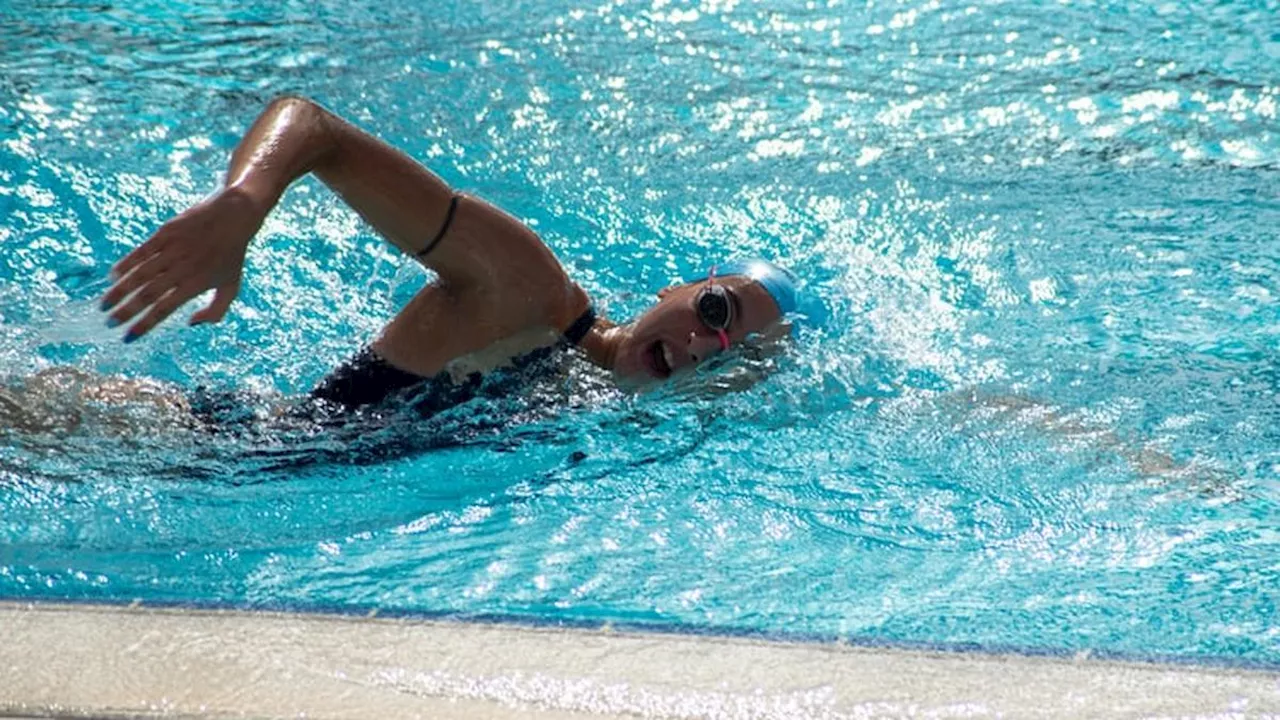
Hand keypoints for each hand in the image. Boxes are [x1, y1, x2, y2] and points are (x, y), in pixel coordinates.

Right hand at [101, 186, 267, 341]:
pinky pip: (141, 251)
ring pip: (140, 274)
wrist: (233, 216)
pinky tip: (112, 277)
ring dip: (119, 291)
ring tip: (104, 305)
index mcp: (196, 284)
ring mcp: (172, 250)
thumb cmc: (231, 256)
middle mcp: (182, 269)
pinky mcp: (165, 233)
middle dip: (126, 311)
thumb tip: (191, 324)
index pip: (164, 309)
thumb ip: (216, 311)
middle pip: (147, 294)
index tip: (128, 337)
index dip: (144, 324)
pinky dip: (125, 264)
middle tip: (109, 323)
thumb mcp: (231, 287)